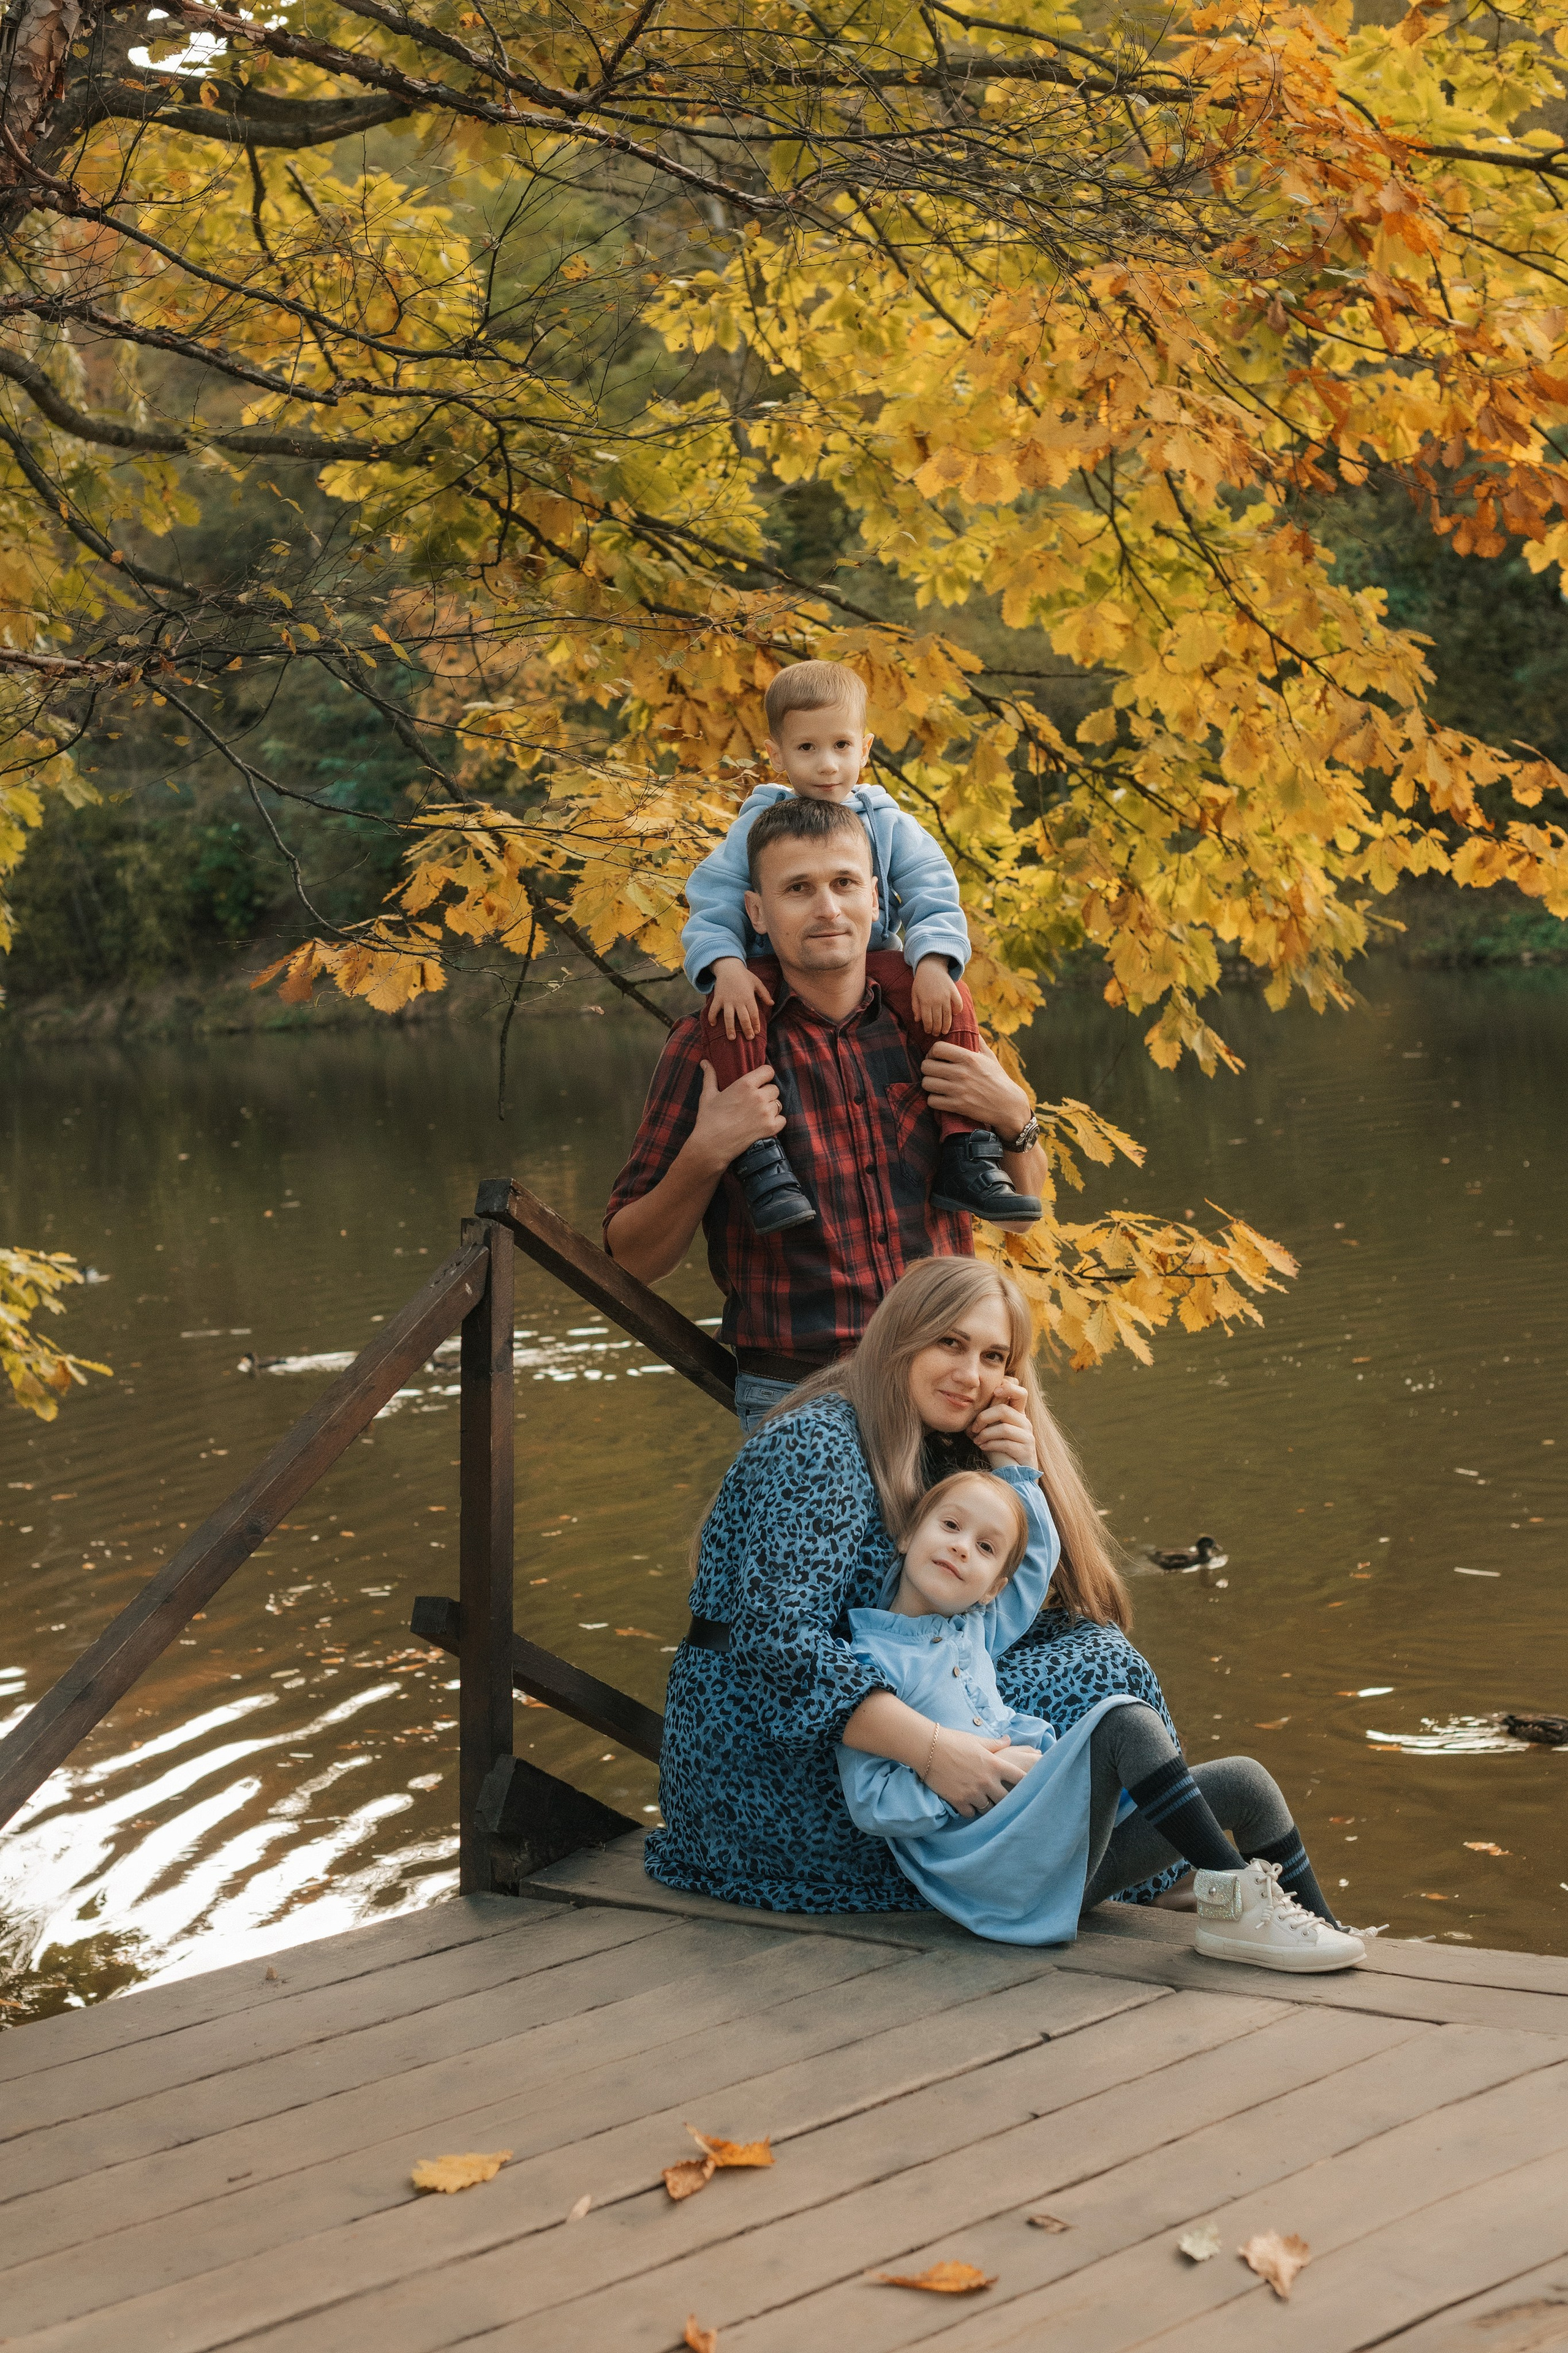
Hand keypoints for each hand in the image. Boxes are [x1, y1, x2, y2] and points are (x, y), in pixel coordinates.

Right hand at [690, 1060, 783, 1173]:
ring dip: (770, 1108)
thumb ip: (710, 1076)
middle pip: (774, 1088)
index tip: (760, 1082)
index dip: (765, 1076)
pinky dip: (776, 1122)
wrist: (711, 1145)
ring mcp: (766, 1113)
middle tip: (754, 1102)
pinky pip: (782, 1120)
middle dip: (766, 1094)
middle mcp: (758, 1097)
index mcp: (745, 1085)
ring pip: (778, 1104)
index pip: (768, 1071)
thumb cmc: (708, 1119)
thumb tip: (705, 1062)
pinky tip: (764, 1124)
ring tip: (757, 1114)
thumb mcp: (708, 1095)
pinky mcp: (770, 1128)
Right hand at [705, 957, 773, 1042]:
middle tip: (749, 1038)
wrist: (729, 967)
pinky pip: (713, 1010)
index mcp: (748, 997)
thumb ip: (764, 994)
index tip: (757, 1032)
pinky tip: (713, 1024)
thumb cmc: (744, 975)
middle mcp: (738, 1001)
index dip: (756, 1024)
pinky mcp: (718, 999)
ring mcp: (727, 1000)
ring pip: (728, 1017)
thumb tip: (771, 1004)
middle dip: (746, 1029)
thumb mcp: (757, 982)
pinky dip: (712, 1017)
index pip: (754, 1014)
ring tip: (732, 1038)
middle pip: (743, 1018)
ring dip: (730, 1028)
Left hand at [910, 955, 961, 1038]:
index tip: (928, 1032)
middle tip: (936, 1033)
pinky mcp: (954, 991)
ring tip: (945, 1031)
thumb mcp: (914, 993)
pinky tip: (955, 1015)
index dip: (928, 1028)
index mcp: (925, 1002)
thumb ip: (915, 1007)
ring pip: (948, 1015)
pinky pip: (958, 1004)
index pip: (927, 1020)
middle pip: (938, 1020)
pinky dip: (957, 1010)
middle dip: (937, 1029)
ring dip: (947, 1025)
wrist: (931, 967)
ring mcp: (946, 996)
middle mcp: (936, 1000)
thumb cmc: (921, 982)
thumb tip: (918, 1020)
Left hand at [918, 1038, 1030, 1138]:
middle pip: (926, 1066)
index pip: (937, 1048)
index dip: (932, 1052)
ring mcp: (958, 1090)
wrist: (1008, 1105)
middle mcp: (961, 1073)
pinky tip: (941, 1097)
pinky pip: (932, 1101)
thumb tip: (972, 1028)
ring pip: (926, 1083)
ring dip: (929, 1084)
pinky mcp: (957, 1106)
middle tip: (934, 1071)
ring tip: (937, 1084)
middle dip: (928, 1068)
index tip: (936, 1057)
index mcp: (968, 1058)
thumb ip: (978, 1042)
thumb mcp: (990, 1057)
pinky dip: (934, 1100)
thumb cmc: (998, 1079)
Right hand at [922, 1728, 1039, 1816]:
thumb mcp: (977, 1740)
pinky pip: (971, 1814)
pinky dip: (971, 1810)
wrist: (927, 1747)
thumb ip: (995, 1744)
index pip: (1021, 1778)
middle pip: (1007, 1799)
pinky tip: (969, 1804)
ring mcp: (973, 1792)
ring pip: (989, 1809)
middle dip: (1006, 1799)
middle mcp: (987, 1780)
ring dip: (988, 1806)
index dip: (1027, 1783)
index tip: (1030, 1787)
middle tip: (1004, 1799)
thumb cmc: (953, 1740)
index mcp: (995, 1764)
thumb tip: (1008, 1740)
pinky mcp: (959, 1801)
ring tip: (986, 1803)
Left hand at [968, 1374, 1038, 1470]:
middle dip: (983, 1417)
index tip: (994, 1391)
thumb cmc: (997, 1448)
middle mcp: (1024, 1422)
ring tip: (976, 1440)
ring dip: (985, 1434)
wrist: (1009, 1473)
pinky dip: (990, 1445)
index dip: (1008, 1387)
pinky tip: (983, 1447)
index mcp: (1017, 1413)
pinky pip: (1006, 1444)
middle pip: (1004, 1410)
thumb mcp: (990, 1428)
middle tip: (973, 1428)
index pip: (1020, 1392)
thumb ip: (986, 1414)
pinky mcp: (1026, 1450)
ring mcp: (1027, 1436)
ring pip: (1004, 1428)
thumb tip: (969, 1400)